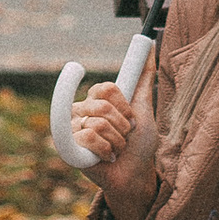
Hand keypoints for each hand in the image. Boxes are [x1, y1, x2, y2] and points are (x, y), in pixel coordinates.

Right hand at [73, 66, 158, 217]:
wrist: (136, 175)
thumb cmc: (139, 144)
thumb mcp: (144, 106)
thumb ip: (144, 76)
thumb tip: (150, 43)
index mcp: (95, 100)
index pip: (105, 88)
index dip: (123, 105)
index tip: (130, 117)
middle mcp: (80, 111)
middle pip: (102, 106)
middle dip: (123, 126)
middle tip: (124, 137)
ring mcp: (72, 130)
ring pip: (99, 124)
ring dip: (117, 141)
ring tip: (115, 150)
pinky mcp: (69, 148)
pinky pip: (90, 137)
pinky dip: (106, 150)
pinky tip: (105, 157)